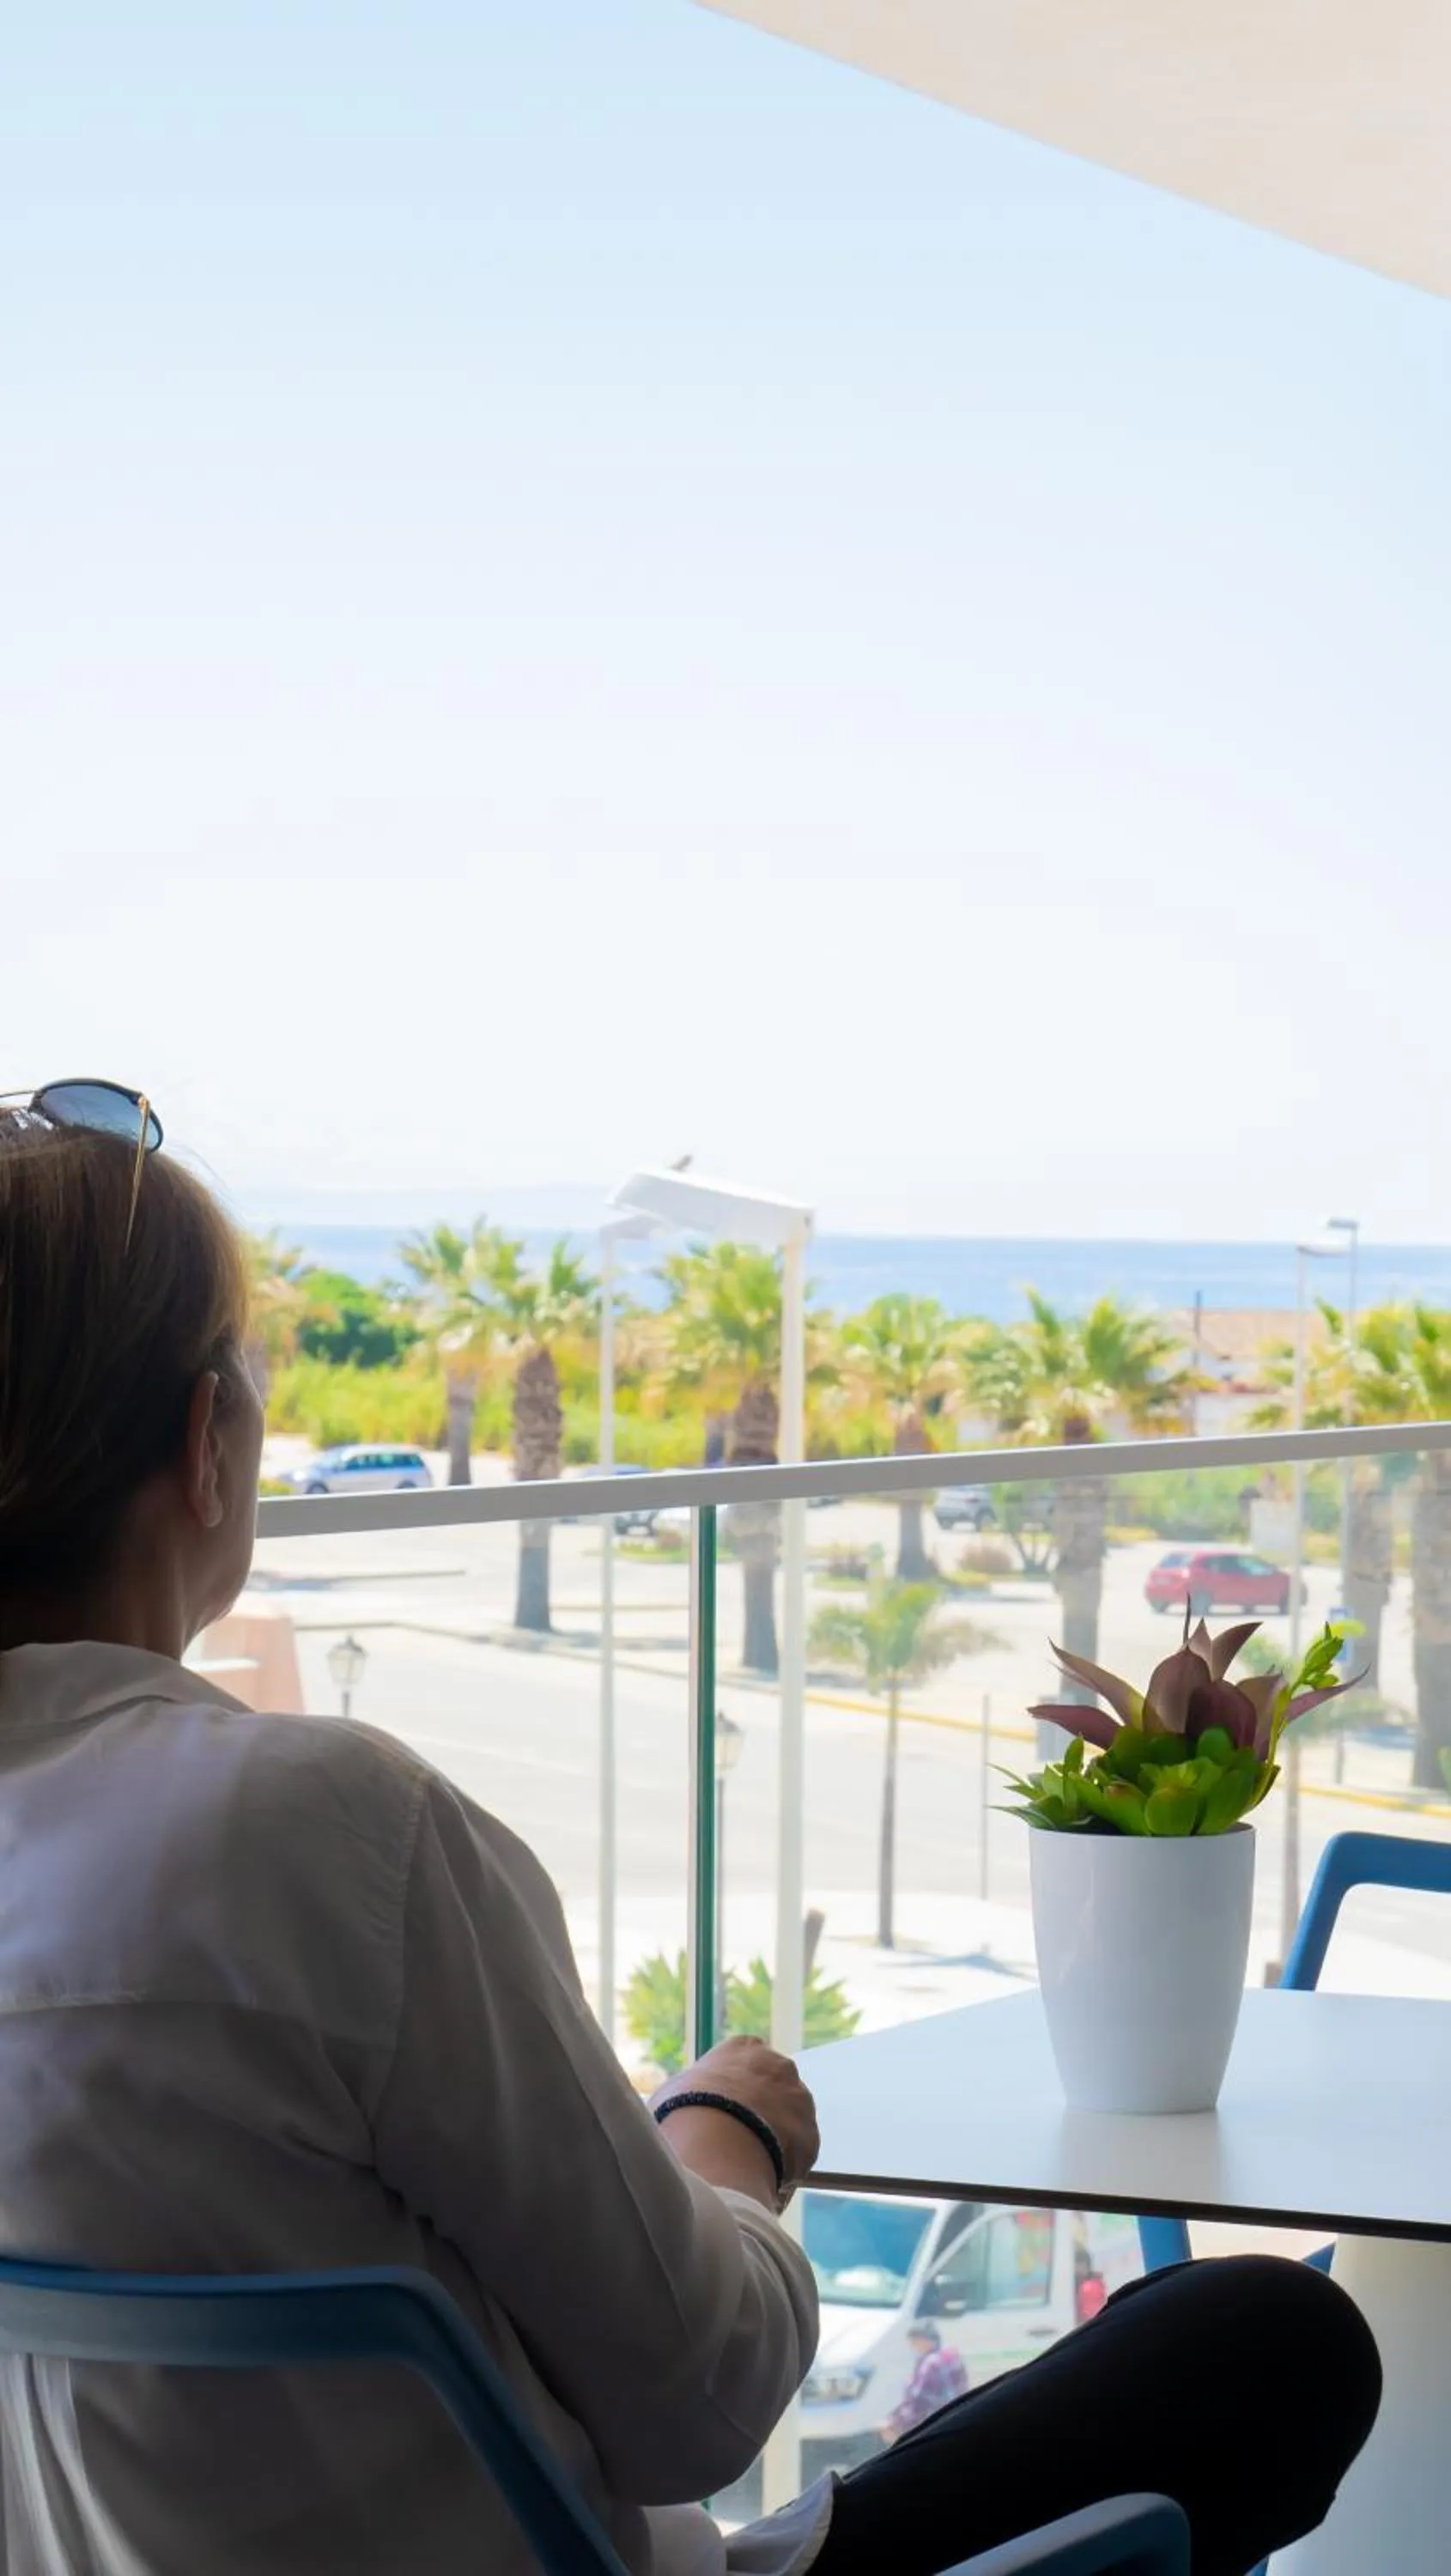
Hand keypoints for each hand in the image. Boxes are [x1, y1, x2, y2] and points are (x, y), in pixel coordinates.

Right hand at [653, 2035, 819, 2204]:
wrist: (714, 2144)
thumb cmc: (684, 2112)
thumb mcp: (675, 2091)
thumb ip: (691, 2090)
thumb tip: (686, 2102)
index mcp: (746, 2048)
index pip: (745, 2064)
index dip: (732, 2091)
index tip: (720, 2112)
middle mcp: (780, 2066)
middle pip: (772, 2091)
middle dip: (759, 2113)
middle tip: (734, 2141)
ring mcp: (800, 2100)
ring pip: (788, 2123)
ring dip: (773, 2140)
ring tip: (745, 2167)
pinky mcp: (811, 2135)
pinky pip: (797, 2155)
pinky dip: (783, 2168)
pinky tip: (759, 2180)